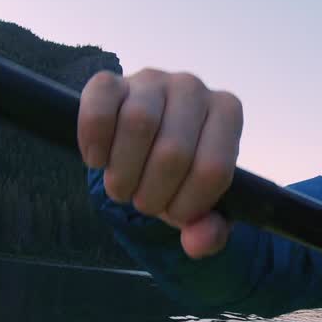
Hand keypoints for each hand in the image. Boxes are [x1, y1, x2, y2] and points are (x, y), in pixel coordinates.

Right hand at [78, 69, 243, 258]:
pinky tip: (97, 160)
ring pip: (138, 124)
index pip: (213, 169)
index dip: (189, 205)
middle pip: (173, 152)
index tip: (176, 213)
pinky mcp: (111, 81)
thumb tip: (198, 241)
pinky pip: (99, 108)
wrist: (145, 142)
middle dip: (153, 194)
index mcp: (226, 112)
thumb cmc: (180, 174)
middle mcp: (193, 88)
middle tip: (143, 203)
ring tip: (122, 186)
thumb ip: (209, 230)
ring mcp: (152, 79)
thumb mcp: (200, 206)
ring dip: (123, 173)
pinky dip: (95, 142)